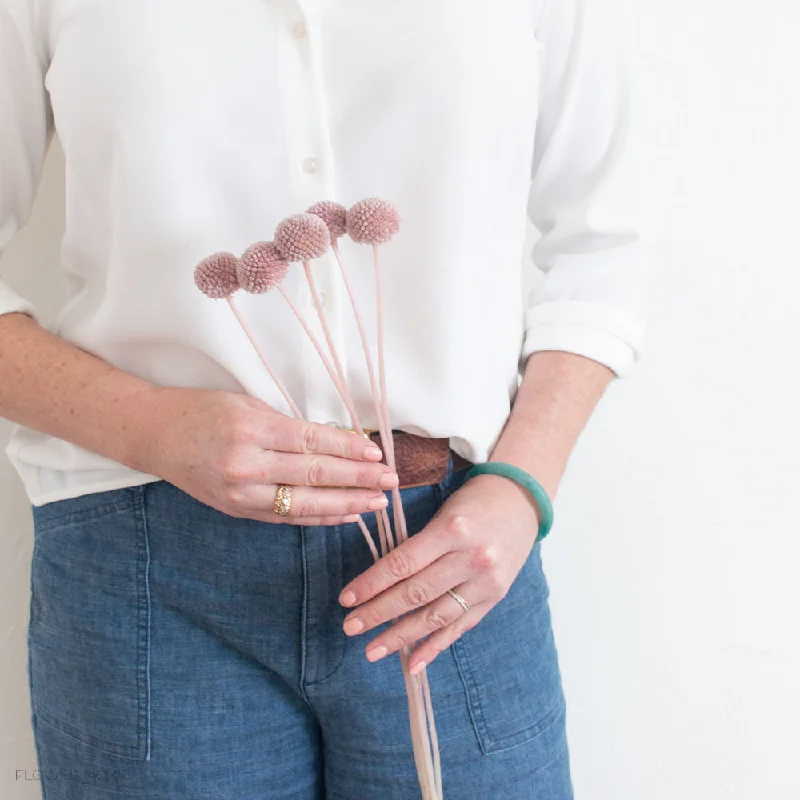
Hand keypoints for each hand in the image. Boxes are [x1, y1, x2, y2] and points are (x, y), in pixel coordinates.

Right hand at [134, 386, 397, 524]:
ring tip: (375, 503)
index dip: (348, 450)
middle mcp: (245, 466)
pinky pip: (285, 517)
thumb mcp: (246, 405)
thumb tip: (338, 441)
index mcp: (251, 431)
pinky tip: (344, 515)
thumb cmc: (201, 411)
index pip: (311, 443)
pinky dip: (317, 517)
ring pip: (303, 503)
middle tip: (389, 482)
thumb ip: (288, 425)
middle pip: (313, 476)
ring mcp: (240, 494)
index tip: (377, 453)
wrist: (153, 434)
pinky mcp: (237, 510)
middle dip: (356, 480)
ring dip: (344, 504)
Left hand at [338, 473, 540, 672]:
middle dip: (378, 613)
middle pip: (416, 593)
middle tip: (350, 627)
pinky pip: (460, 627)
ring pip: (436, 617)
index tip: (346, 599)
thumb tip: (380, 579)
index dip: (371, 584)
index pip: (403, 564)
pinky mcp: (494, 598)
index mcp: (452, 530)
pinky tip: (412, 663)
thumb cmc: (473, 501)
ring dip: (401, 637)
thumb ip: (417, 544)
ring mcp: (486, 582)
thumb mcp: (443, 512)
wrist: (521, 501)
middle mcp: (471, 559)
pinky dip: (435, 647)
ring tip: (373, 650)